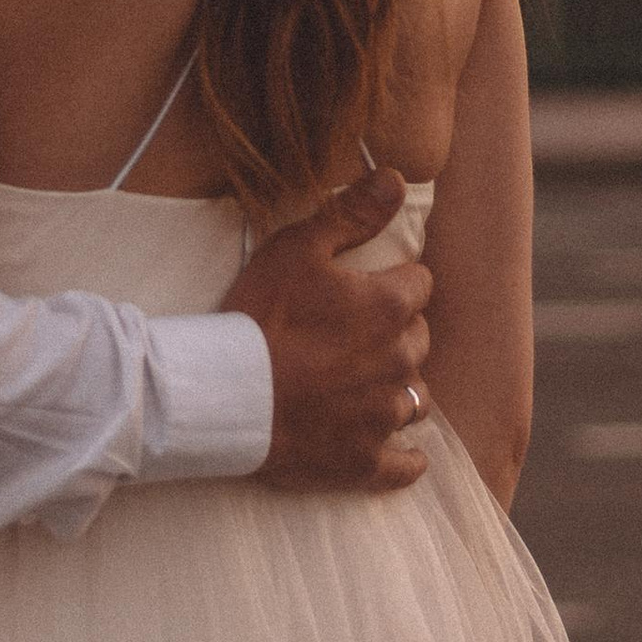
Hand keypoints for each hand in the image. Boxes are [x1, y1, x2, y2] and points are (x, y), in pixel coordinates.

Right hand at [224, 167, 431, 493]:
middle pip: (418, 339)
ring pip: (417, 398)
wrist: (223, 396)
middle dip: (395, 333)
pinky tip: (397, 451)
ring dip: (398, 388)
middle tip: (353, 334)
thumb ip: (352, 213)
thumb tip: (395, 177)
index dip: (392, 282)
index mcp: (390, 308)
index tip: (363, 288)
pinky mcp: (366, 462)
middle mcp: (401, 362)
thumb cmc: (258, 318)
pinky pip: (406, 464)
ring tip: (363, 384)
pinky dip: (405, 458)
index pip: (418, 284)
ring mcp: (385, 416)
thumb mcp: (298, 249)